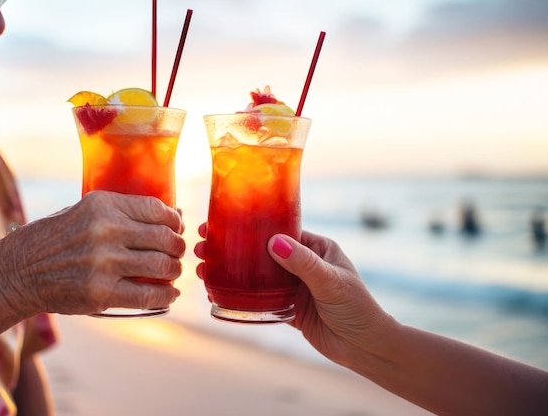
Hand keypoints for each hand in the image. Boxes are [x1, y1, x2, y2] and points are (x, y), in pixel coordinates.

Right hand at [6, 191, 185, 314]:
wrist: (18, 272)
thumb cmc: (56, 240)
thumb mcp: (84, 212)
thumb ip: (123, 213)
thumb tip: (173, 215)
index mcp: (102, 205)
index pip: (157, 209)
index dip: (175, 221)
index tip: (177, 228)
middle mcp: (105, 230)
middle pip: (165, 238)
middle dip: (178, 247)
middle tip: (176, 253)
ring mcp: (104, 263)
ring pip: (163, 266)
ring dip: (174, 271)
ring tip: (171, 272)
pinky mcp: (101, 293)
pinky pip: (149, 296)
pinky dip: (166, 296)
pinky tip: (169, 293)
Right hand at [194, 224, 393, 367]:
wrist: (365, 348)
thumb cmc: (357, 309)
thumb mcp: (331, 282)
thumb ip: (303, 263)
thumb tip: (273, 241)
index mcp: (316, 248)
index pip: (279, 230)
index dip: (251, 225)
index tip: (225, 220)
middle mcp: (302, 263)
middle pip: (260, 250)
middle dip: (232, 246)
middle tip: (204, 244)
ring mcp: (293, 286)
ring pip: (256, 274)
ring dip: (231, 270)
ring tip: (203, 267)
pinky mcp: (287, 307)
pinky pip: (259, 298)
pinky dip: (239, 295)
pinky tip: (217, 291)